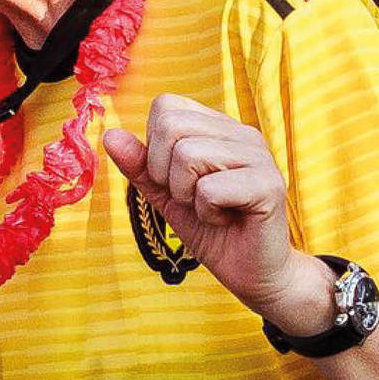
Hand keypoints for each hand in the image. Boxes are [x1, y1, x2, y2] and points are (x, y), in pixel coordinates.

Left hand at [97, 95, 311, 322]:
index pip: (166, 105)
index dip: (154, 146)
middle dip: (165, 174)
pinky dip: (207, 212)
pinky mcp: (268, 185)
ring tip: (211, 209)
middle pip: (172, 127)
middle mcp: (242, 133)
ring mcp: (259, 156)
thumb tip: (110, 135)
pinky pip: (209, 189)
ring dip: (186, 195)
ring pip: (188, 156)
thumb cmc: (213, 232)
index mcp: (219, 128)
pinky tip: (227, 220)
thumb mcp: (166, 196)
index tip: (175, 179)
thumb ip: (141, 166)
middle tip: (191, 198)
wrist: (253, 274)